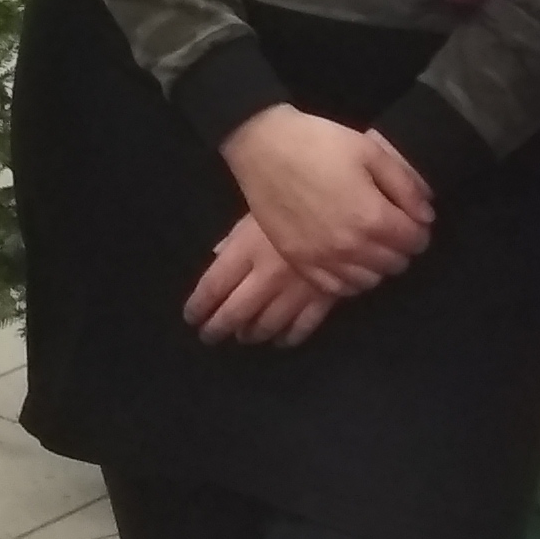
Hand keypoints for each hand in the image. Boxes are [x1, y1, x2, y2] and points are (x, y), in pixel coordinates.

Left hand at [183, 216, 333, 346]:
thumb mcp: (259, 209)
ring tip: (245, 337)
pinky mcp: (324, 297)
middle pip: (235, 312)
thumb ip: (236, 237)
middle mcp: (267, 276)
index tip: (191, 317)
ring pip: (267, 324)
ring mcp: (296, 290)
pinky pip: (303, 327)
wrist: (348, 205)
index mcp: (246, 250)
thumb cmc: (296, 198)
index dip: (199, 306)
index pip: (213, 286)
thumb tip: (216, 256)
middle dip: (218, 328)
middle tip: (210, 336)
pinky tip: (280, 340)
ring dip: (252, 334)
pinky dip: (289, 338)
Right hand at [218, 105, 433, 292]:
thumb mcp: (370, 152)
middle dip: (400, 247)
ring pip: (368, 281)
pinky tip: (347, 261)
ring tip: (369, 244)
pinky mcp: (299, 262)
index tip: (412, 218)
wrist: (263, 146)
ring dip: (376, 265)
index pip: (415, 241)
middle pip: (394, 264)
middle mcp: (350, 247)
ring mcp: (322, 259)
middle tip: (391, 228)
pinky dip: (349, 280)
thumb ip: (405, 187)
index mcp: (372, 218)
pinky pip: (335, 289)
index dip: (419, 229)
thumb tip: (425, 216)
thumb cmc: (319, 143)